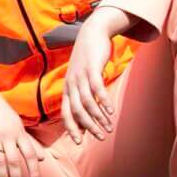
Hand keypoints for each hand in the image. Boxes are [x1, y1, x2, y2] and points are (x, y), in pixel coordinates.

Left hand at [62, 6, 130, 140]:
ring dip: (98, 117)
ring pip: (87, 102)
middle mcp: (71, 84)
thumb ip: (82, 98)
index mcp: (67, 89)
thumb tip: (85, 120)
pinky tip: (111, 111)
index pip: (65, 113)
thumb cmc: (88, 61)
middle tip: (100, 138)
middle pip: (76, 111)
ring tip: (109, 127)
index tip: (78, 142)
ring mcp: (80, 76)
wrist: (92, 33)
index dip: (71, 128)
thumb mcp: (81, 80)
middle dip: (88, 127)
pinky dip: (104, 101)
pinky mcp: (91, 68)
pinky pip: (97, 89)